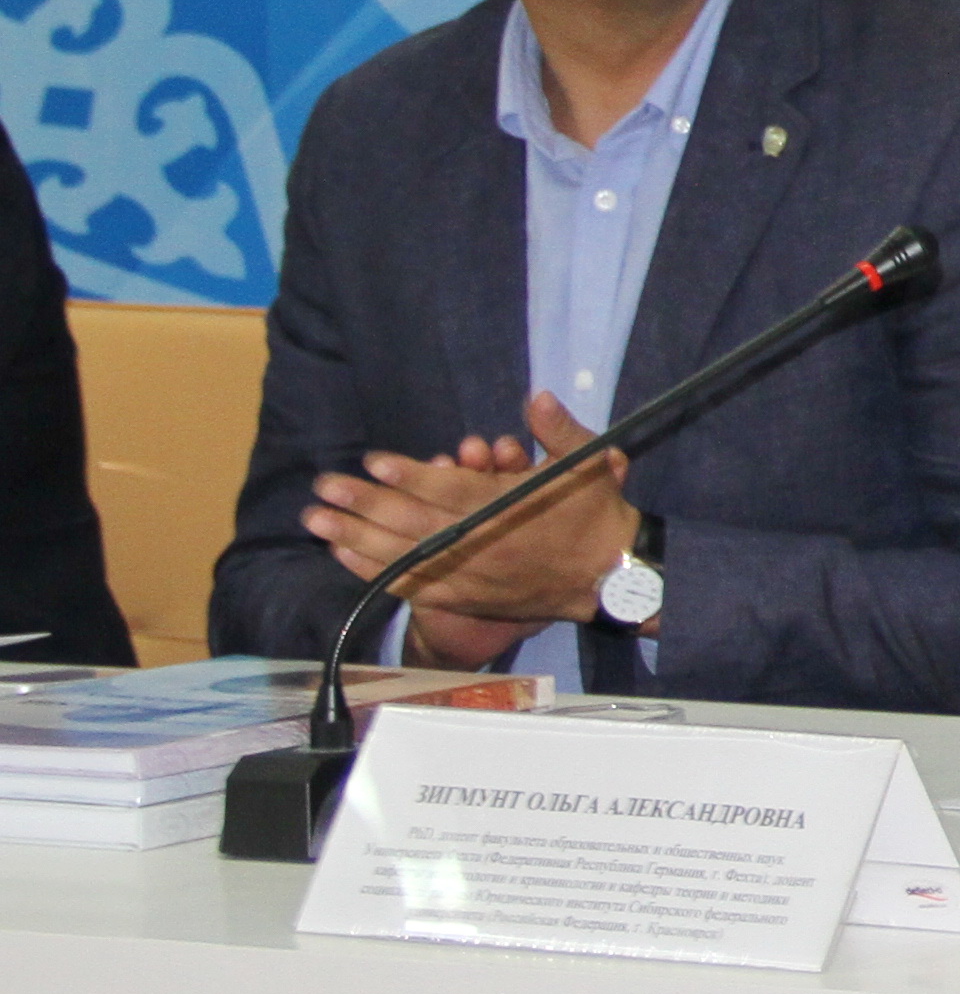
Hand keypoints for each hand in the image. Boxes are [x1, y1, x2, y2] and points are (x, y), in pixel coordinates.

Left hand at [301, 388, 633, 656]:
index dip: (407, 475)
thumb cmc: (593, 515)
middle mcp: (480, 543)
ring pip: (401, 555)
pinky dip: (374, 571)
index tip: (373, 461)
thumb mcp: (588, 464)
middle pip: (411, 522)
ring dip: (354, 537)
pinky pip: (409, 585)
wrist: (608, 577)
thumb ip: (558, 431)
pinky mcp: (462, 597)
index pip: (447, 490)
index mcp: (507, 507)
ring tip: (317, 521)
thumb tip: (537, 396)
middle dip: (363, 503)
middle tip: (323, 487)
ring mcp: (466, 574)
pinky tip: (343, 555)